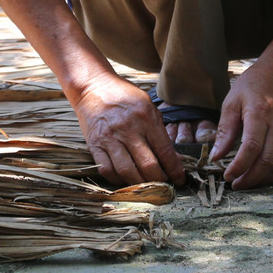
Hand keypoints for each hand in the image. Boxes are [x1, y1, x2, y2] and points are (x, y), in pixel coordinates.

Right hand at [69, 71, 184, 186]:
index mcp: (146, 118)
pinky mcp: (94, 145)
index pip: (165, 151)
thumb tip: (174, 157)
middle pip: (148, 165)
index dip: (175, 170)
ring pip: (127, 171)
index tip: (180, 180)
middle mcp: (128, 129)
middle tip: (164, 185)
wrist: (93, 86)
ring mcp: (110, 138)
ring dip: (140, 184)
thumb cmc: (124, 96)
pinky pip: (106, 170)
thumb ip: (160, 130)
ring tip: (146, 186)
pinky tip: (125, 179)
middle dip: (159, 181)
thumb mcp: (148, 106)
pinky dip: (117, 179)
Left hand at [209, 61, 272, 189]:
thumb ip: (224, 130)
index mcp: (260, 112)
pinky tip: (261, 176)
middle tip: (235, 184)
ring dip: (262, 180)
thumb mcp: (231, 101)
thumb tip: (216, 156)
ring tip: (246, 182)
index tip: (227, 175)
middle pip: (268, 160)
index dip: (239, 166)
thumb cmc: (253, 85)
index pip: (252, 147)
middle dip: (250, 178)